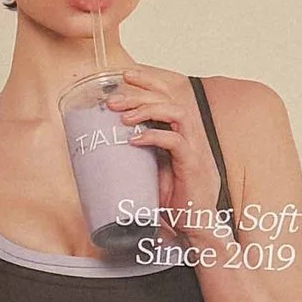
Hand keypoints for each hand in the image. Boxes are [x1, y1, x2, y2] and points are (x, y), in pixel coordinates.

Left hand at [100, 63, 221, 227]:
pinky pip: (176, 142)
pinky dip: (154, 137)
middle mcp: (191, 136)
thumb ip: (140, 155)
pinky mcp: (193, 165)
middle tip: (113, 100)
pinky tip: (134, 140)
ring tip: (123, 117)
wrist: (195, 225)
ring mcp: (194, 149)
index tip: (125, 76)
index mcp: (181, 133)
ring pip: (177, 113)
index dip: (150, 82)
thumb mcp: (153, 172)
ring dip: (148, 110)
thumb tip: (106, 146)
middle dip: (140, 95)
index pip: (169, 97)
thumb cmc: (174, 200)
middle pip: (170, 100)